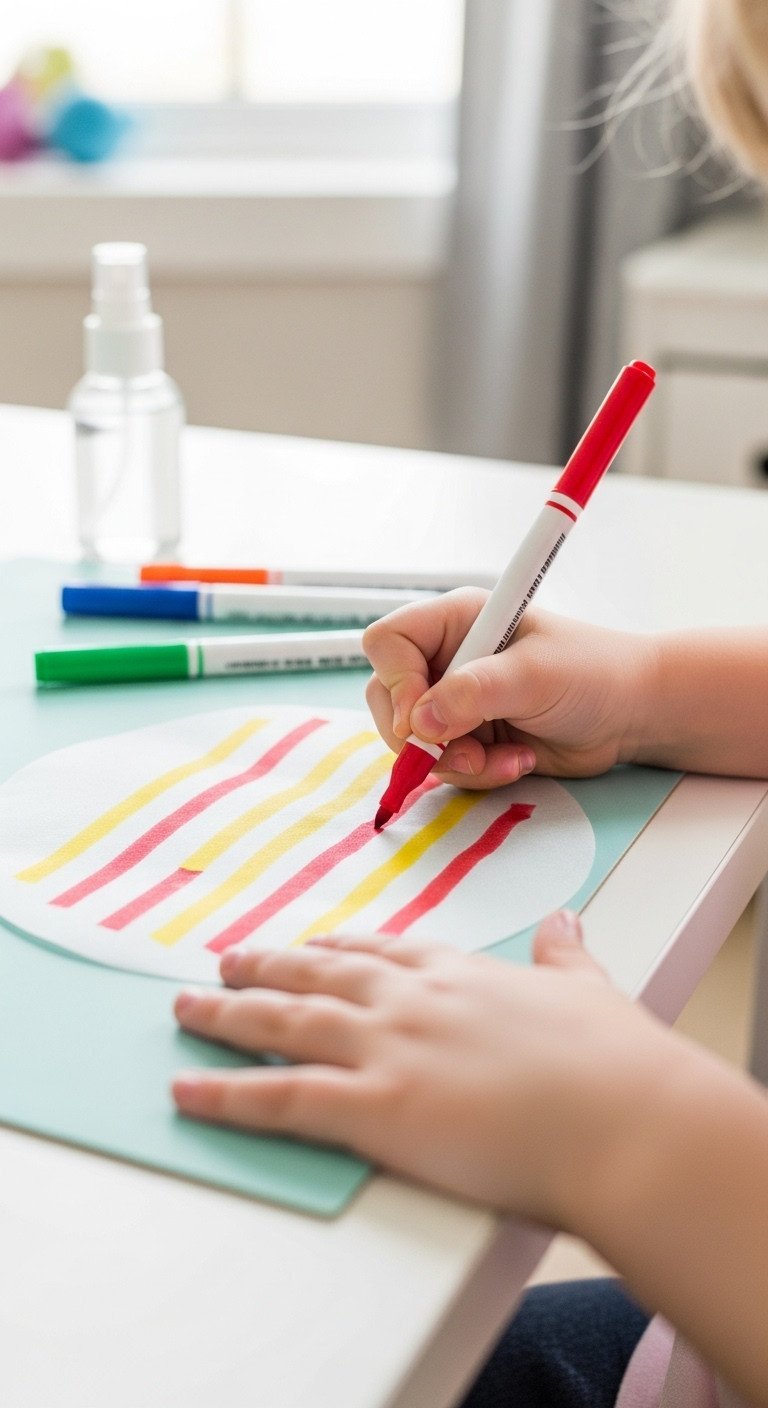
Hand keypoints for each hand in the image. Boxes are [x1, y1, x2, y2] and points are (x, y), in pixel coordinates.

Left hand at [172, 913, 667, 1223]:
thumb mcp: (591, 990)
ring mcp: (386, 1048)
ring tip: (186, 1009)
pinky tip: (188, 1088)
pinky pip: (280, 1096)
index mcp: (457, 972)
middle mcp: (409, 999)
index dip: (336, 949)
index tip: (308, 945)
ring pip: (284, 1022)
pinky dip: (227, 1091)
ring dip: (228, 1015)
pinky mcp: (373, 1107)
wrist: (624, 1120)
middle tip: (224, 962)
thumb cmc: (617, 1065)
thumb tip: (565, 923)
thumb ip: (565, 955)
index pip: (380, 951)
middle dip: (266, 966)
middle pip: (317, 975)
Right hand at [363, 591, 655, 785]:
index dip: (397, 683)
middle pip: (388, 698)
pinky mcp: (471, 737)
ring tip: (505, 758)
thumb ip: (472, 693)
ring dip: (456, 761)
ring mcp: (456, 700)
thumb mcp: (533, 676)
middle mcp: (448, 657)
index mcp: (457, 621)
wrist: (633, 714)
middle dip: (421, 736)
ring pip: (414, 741)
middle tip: (465, 751)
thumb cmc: (593, 673)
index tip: (421, 720)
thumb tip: (418, 722)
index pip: (389, 644)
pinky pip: (445, 765)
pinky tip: (517, 761)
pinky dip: (477, 773)